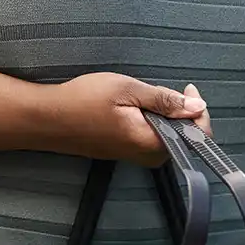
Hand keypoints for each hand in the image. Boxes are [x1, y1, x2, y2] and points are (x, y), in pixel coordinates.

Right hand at [44, 73, 210, 166]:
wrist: (47, 119)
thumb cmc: (82, 101)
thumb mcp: (126, 89)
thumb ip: (164, 99)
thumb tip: (197, 105)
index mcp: (150, 142)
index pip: (196, 136)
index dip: (198, 110)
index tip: (187, 89)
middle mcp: (145, 155)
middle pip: (183, 137)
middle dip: (181, 112)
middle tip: (163, 90)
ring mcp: (133, 156)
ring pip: (167, 137)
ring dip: (165, 116)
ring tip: (144, 97)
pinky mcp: (123, 152)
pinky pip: (150, 138)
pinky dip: (151, 121)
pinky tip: (133, 107)